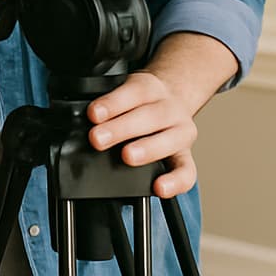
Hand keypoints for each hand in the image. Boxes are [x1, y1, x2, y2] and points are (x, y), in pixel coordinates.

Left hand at [88, 70, 199, 197]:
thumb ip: (110, 103)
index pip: (134, 92)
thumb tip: (88, 118)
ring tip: (127, 157)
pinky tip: (159, 188)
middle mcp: (170, 108)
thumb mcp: (126, 89)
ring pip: (170, 140)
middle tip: (98, 139)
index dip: (113, 103)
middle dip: (121, 129)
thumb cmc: (142, 99)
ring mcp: (182, 132)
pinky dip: (176, 181)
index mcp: (151, 88)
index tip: (94, 114)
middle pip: (149, 116)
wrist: (175, 95)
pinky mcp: (187, 155)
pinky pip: (187, 171)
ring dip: (147, 149)